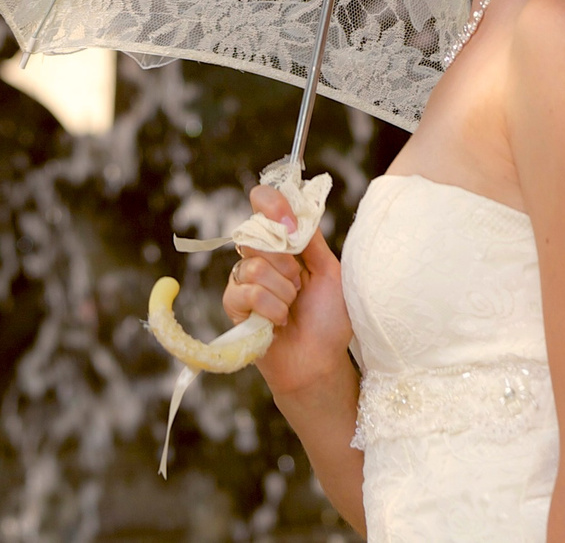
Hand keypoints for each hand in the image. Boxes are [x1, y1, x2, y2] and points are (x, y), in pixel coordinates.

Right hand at [221, 185, 353, 399]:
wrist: (320, 361)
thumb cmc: (328, 319)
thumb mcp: (330, 272)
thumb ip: (311, 240)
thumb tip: (296, 209)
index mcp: (283, 242)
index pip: (264, 203)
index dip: (272, 204)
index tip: (290, 224)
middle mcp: (260, 255)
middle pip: (257, 234)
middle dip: (287, 263)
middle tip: (301, 284)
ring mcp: (244, 279)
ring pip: (254, 266)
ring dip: (283, 291)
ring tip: (291, 306)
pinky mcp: (234, 304)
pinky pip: (247, 292)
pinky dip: (271, 307)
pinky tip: (279, 321)